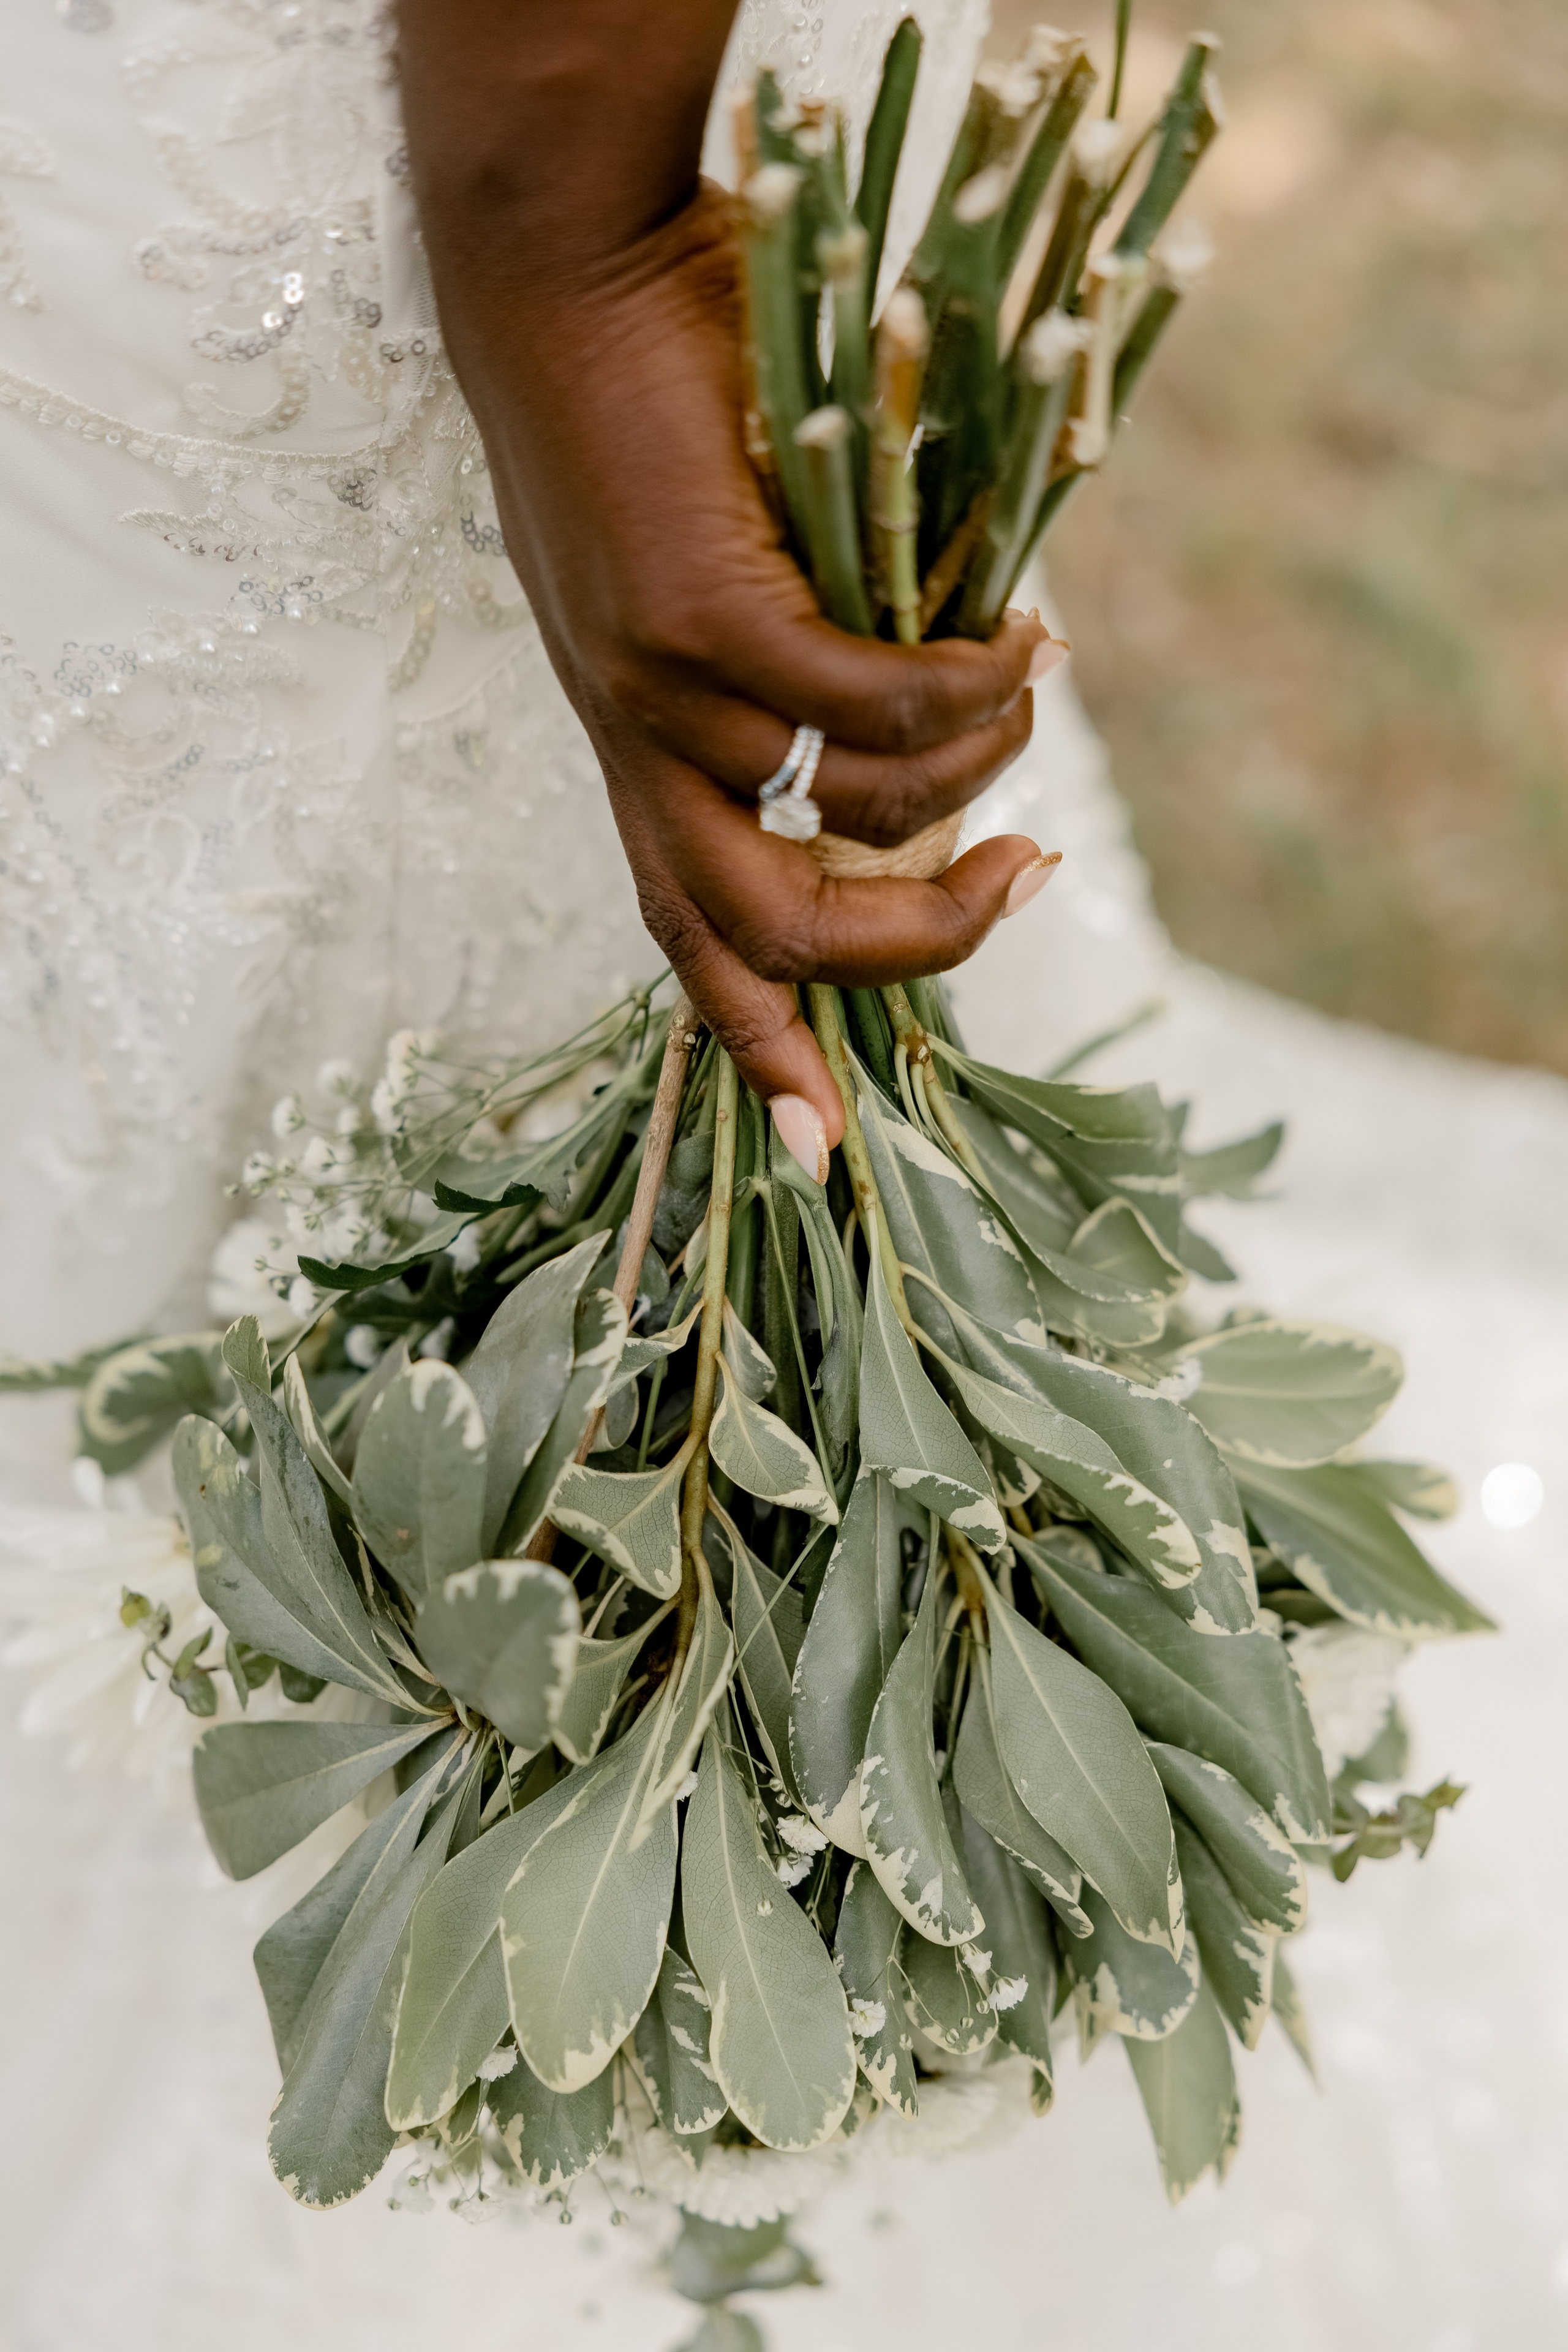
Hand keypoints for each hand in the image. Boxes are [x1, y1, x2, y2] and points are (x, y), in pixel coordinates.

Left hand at [399, 5, 1064, 1168]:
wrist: (556, 269)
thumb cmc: (655, 414)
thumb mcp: (719, 579)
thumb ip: (801, 673)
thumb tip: (954, 726)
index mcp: (633, 755)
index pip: (689, 942)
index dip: (761, 1054)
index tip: (822, 1151)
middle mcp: (633, 745)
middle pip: (770, 933)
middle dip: (918, 942)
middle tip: (1019, 874)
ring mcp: (656, 688)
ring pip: (851, 808)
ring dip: (971, 773)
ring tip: (1024, 689)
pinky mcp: (700, 612)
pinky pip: (871, 703)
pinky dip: (965, 690)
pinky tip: (1016, 638)